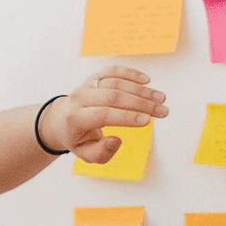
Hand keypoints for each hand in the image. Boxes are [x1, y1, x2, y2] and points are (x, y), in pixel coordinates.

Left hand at [44, 66, 167, 163]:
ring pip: (116, 83)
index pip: (103, 114)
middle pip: (113, 96)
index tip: (148, 121)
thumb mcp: (86, 154)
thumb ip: (101, 152)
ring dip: (141, 90)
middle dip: (141, 104)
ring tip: (161, 99)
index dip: (126, 117)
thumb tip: (117, 140)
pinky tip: (147, 81)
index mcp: (75, 118)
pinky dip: (130, 74)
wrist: (63, 120)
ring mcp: (87, 85)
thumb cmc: (79, 139)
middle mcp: (79, 97)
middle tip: (163, 111)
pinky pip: (113, 71)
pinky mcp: (95, 77)